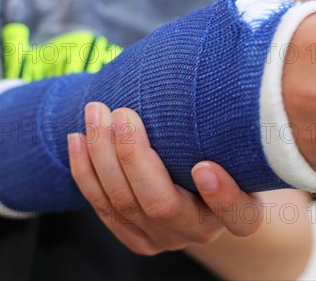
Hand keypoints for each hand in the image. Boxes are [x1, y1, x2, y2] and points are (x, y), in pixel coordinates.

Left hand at [68, 102, 263, 254]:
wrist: (196, 187)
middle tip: (122, 113)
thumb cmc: (218, 151)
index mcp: (239, 213)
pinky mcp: (134, 238)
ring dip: (102, 155)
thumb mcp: (233, 142)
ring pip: (123, 204)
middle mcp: (200, 231)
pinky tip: (76, 139)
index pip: (239, 216)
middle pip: (161, 205)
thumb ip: (225, 125)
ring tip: (95, 113)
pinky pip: (102, 208)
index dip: (222, 196)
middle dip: (133, 156)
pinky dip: (85, 172)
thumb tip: (206, 76)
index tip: (203, 166)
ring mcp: (163, 239)